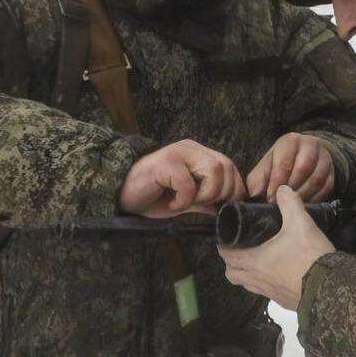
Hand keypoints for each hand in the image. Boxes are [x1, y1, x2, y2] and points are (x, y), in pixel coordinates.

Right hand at [117, 139, 242, 217]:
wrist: (121, 196)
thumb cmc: (153, 197)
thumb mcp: (187, 201)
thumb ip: (207, 200)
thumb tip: (229, 207)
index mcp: (199, 155)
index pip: (230, 166)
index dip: (234, 188)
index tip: (224, 207)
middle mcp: (191, 149)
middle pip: (225, 166)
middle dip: (221, 193)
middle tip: (202, 206)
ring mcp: (178, 152)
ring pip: (213, 170)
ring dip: (205, 194)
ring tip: (186, 204)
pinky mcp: (165, 162)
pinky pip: (188, 182)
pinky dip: (184, 199)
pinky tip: (172, 204)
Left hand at [219, 186, 332, 309]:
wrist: (330, 287)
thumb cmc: (308, 255)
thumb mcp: (300, 223)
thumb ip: (289, 204)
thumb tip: (282, 189)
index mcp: (254, 261)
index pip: (227, 255)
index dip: (224, 246)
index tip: (227, 238)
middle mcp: (257, 279)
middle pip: (232, 274)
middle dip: (233, 263)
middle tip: (242, 249)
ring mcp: (269, 293)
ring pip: (248, 285)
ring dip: (248, 274)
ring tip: (259, 261)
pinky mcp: (283, 301)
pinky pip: (266, 292)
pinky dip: (266, 283)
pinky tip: (279, 273)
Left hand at [245, 133, 334, 202]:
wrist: (305, 155)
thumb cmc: (281, 162)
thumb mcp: (267, 165)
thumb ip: (259, 178)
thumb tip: (255, 194)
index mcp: (291, 141)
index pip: (285, 162)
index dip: (277, 182)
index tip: (271, 198)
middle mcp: (310, 145)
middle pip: (304, 168)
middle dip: (291, 188)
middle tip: (281, 204)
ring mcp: (324, 158)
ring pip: (316, 179)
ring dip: (303, 195)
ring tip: (291, 206)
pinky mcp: (332, 172)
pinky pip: (326, 188)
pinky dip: (315, 199)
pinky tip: (304, 206)